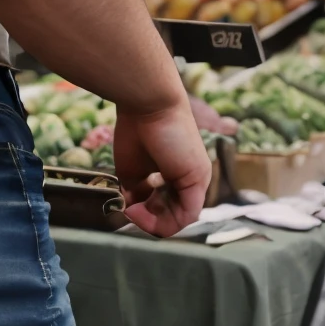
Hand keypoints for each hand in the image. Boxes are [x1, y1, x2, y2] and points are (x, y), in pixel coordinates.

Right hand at [113, 97, 212, 236]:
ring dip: (154, 221)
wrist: (148, 103)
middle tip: (128, 211)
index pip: (166, 206)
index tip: (126, 207)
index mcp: (177, 173)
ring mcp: (198, 179)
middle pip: (173, 214)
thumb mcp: (132, 169)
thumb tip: (131, 210)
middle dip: (148, 219)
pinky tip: (140, 210)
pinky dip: (164, 220)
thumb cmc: (137, 128)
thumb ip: (135, 192)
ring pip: (181, 217)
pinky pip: (187, 214)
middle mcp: (191, 178)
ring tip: (132, 211)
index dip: (146, 214)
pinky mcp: (198, 179)